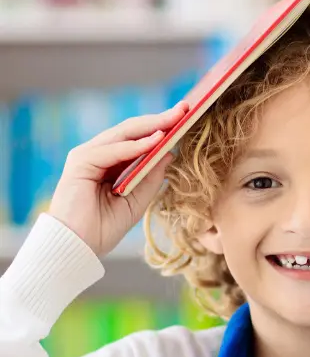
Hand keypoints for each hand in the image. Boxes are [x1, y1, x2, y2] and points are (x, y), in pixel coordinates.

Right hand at [48, 102, 188, 256]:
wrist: (77, 247)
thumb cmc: (102, 228)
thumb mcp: (136, 201)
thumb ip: (150, 178)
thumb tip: (170, 154)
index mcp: (109, 164)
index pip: (137, 139)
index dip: (160, 128)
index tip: (184, 118)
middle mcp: (97, 155)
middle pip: (131, 131)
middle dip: (159, 120)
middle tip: (183, 109)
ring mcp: (87, 156)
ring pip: (123, 134)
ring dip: (150, 126)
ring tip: (174, 119)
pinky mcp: (80, 162)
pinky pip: (112, 150)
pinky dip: (134, 146)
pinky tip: (155, 141)